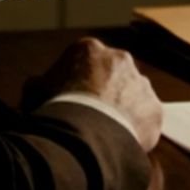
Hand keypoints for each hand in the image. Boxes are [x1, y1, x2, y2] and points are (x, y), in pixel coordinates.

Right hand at [22, 36, 163, 151]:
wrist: (87, 135)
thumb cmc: (58, 108)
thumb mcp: (34, 90)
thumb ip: (39, 83)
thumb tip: (36, 85)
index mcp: (89, 49)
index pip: (83, 60)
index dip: (76, 80)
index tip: (70, 97)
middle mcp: (120, 59)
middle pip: (112, 74)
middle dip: (104, 90)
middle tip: (90, 114)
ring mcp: (141, 84)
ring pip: (132, 94)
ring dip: (122, 108)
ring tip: (105, 131)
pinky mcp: (154, 109)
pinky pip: (145, 118)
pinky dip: (136, 127)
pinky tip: (119, 140)